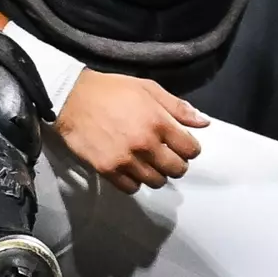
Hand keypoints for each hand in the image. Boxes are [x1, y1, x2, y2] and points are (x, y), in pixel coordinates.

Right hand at [53, 70, 209, 193]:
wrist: (73, 99)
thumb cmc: (112, 91)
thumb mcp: (148, 89)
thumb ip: (178, 107)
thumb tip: (204, 122)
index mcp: (159, 122)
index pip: (190, 149)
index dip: (191, 149)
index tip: (184, 146)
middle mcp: (145, 144)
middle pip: (176, 169)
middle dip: (177, 164)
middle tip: (168, 155)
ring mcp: (126, 159)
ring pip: (156, 181)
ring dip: (157, 174)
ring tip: (150, 162)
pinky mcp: (107, 170)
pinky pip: (131, 188)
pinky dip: (135, 181)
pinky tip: (132, 168)